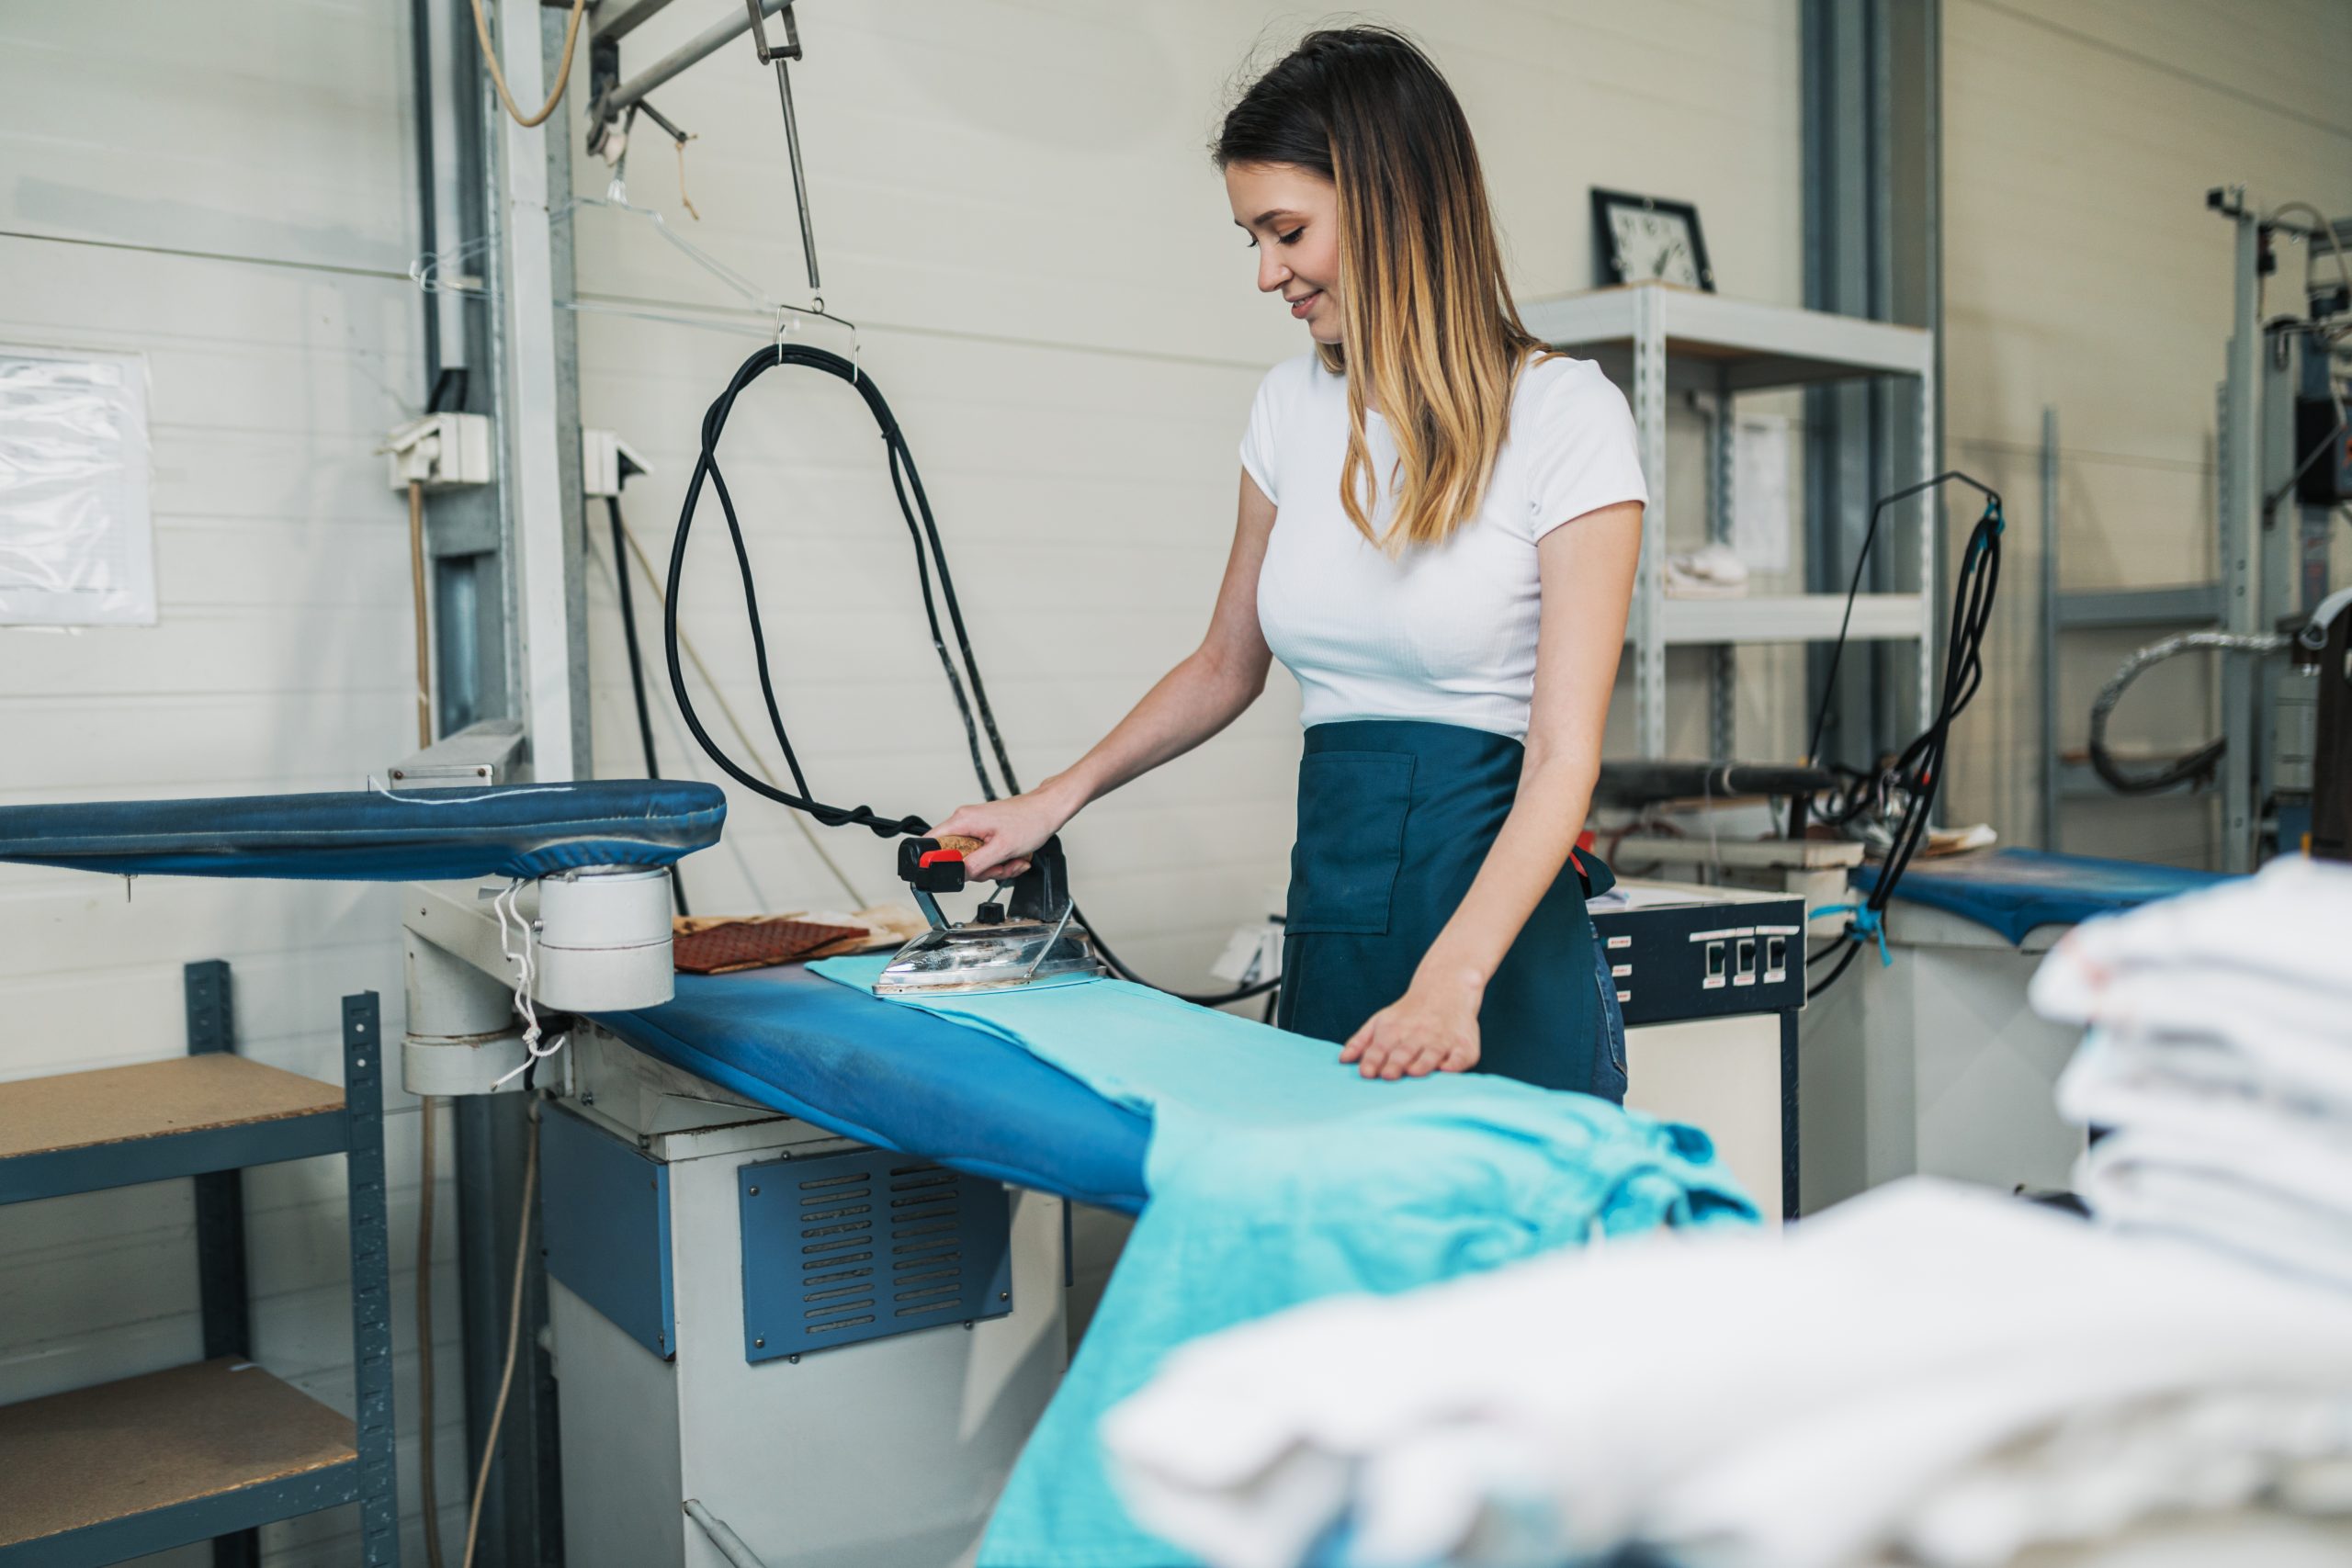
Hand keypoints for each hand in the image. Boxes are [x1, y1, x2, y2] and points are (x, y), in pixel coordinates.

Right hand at [931, 787, 1073, 880]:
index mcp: (962, 821)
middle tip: (997, 867)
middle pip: (955, 858)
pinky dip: (1000, 861)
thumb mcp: (1001, 850)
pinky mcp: (986, 832)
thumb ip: (975, 864)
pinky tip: (1013, 857)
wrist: (1048, 810)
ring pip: (972, 860)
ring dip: (994, 867)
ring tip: (1010, 861)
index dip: (937, 862)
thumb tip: (957, 874)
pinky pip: (984, 855)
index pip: (930, 843)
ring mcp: (975, 827)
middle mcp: (965, 821)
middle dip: (979, 869)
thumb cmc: (1030, 821)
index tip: (958, 871)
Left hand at [1339, 979, 1481, 1079]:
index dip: (1373, 1060)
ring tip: (1414, 1073)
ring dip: (1423, 1064)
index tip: (1366, 1073)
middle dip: (1396, 1063)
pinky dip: (1454, 1063)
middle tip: (1388, 1076)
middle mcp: (1418, 1035)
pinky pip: (1460, 1056)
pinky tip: (1447, 1070)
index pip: (1380, 1047)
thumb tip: (1343, 1060)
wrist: (1446, 987)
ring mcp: (1442, 1040)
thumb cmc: (1408, 1014)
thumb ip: (1361, 1041)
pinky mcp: (1464, 1046)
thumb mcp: (1381, 1021)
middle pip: (1405, 1052)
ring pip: (1431, 1054)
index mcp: (1394, 1030)